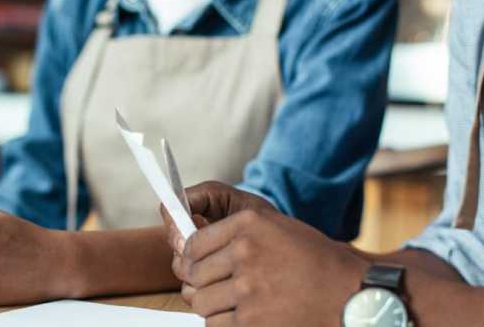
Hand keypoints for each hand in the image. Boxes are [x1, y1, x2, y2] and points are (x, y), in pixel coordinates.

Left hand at [170, 183, 369, 326]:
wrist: (352, 296)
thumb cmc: (314, 262)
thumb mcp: (276, 229)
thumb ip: (233, 234)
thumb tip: (188, 246)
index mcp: (248, 224)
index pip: (193, 242)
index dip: (190, 257)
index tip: (197, 265)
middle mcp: (244, 252)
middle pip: (193, 274)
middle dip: (199, 284)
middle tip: (215, 288)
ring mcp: (247, 288)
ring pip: (201, 301)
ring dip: (211, 306)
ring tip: (233, 304)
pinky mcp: (251, 321)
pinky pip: (215, 324)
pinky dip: (223, 324)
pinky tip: (243, 318)